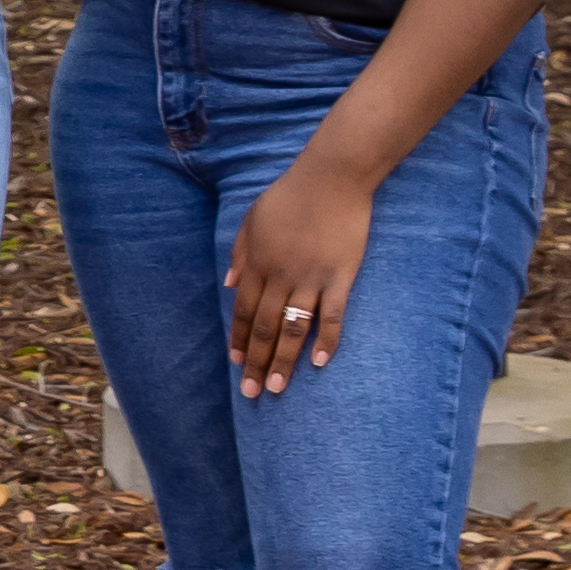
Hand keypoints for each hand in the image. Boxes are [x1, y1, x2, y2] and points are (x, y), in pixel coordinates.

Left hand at [228, 149, 384, 396]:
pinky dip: (326, 340)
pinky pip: (332, 315)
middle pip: (265, 328)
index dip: (239, 340)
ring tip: (276, 387)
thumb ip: (241, 253)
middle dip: (256, 361)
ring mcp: (311, 277)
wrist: (332, 177)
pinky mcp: (341, 276)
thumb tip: (229, 284)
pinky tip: (319, 363)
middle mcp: (281, 275)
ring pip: (293, 328)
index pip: (244, 311)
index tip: (235, 364)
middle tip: (251, 392)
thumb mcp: (253, 219)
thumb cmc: (291, 195)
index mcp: (258, 263)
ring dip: (284, 361)